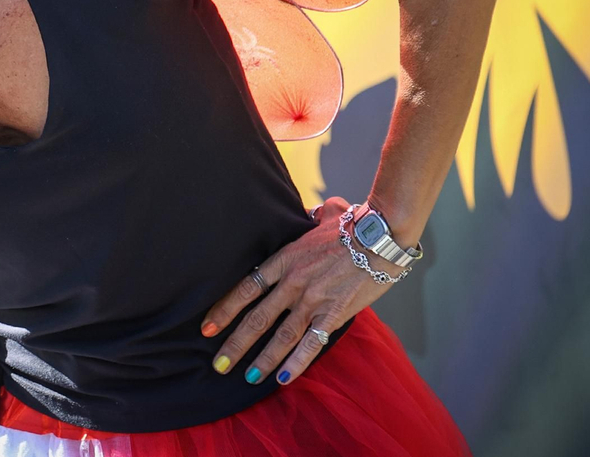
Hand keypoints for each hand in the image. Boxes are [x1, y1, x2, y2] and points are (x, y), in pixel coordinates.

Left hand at [200, 196, 403, 385]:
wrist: (381, 236)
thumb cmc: (354, 225)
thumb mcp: (322, 218)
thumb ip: (312, 218)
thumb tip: (313, 212)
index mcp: (284, 260)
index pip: (245, 288)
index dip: (224, 310)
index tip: (207, 328)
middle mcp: (293, 282)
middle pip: (257, 318)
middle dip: (235, 344)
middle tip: (218, 364)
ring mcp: (313, 300)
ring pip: (281, 336)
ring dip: (262, 359)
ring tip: (248, 377)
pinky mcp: (335, 313)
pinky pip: (312, 343)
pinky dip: (296, 362)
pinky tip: (283, 378)